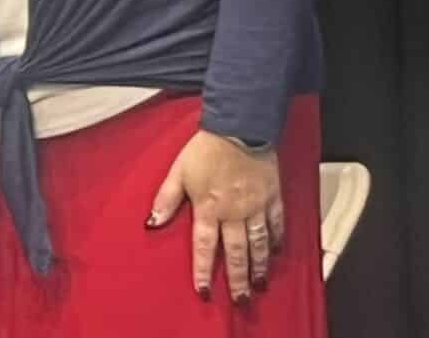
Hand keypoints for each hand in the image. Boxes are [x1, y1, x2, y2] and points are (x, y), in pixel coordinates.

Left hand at [149, 129, 284, 302]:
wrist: (239, 128)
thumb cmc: (205, 149)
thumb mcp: (178, 172)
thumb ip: (166, 199)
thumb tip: (151, 223)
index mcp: (208, 208)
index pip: (204, 246)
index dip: (203, 270)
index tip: (203, 291)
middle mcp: (234, 213)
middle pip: (236, 252)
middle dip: (237, 279)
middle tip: (240, 300)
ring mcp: (256, 207)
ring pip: (259, 244)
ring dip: (259, 267)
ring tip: (259, 285)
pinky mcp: (273, 198)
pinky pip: (276, 224)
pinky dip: (277, 240)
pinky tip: (277, 253)